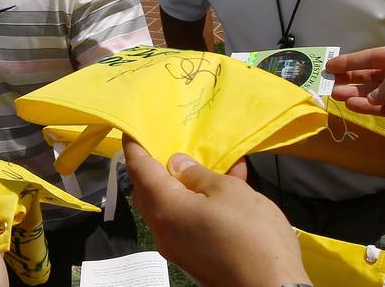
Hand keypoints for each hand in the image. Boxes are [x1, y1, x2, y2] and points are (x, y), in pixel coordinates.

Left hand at [125, 139, 306, 286]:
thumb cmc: (251, 234)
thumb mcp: (228, 192)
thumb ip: (198, 175)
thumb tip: (175, 165)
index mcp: (165, 208)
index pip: (139, 169)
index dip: (135, 146)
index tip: (133, 128)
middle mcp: (163, 229)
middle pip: (150, 190)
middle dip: (156, 166)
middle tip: (169, 142)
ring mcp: (177, 247)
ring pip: (171, 206)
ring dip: (184, 183)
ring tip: (208, 162)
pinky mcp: (195, 258)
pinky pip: (188, 221)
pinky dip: (199, 202)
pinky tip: (229, 187)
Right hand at [327, 42, 384, 136]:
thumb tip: (371, 97)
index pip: (374, 57)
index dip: (353, 60)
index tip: (331, 64)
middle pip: (372, 76)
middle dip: (350, 78)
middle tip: (329, 83)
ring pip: (375, 95)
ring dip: (356, 95)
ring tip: (337, 95)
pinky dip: (370, 108)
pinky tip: (355, 107)